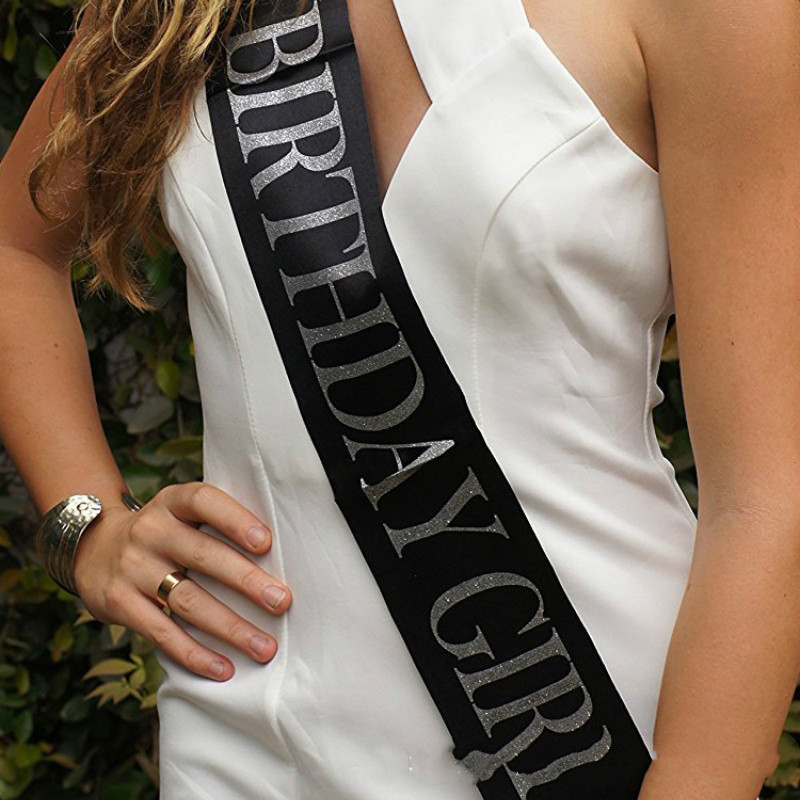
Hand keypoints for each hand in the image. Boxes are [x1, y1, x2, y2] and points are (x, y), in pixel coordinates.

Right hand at [72, 481, 290, 680]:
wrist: (94, 548)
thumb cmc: (164, 532)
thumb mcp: (182, 513)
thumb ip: (218, 523)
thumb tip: (279, 554)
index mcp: (172, 502)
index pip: (204, 501)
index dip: (235, 519)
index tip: (266, 542)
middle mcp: (151, 530)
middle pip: (203, 555)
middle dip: (246, 580)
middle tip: (282, 602)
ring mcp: (132, 567)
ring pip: (187, 599)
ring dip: (230, 627)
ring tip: (264, 646)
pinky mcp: (119, 603)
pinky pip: (161, 632)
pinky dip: (194, 653)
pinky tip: (223, 667)